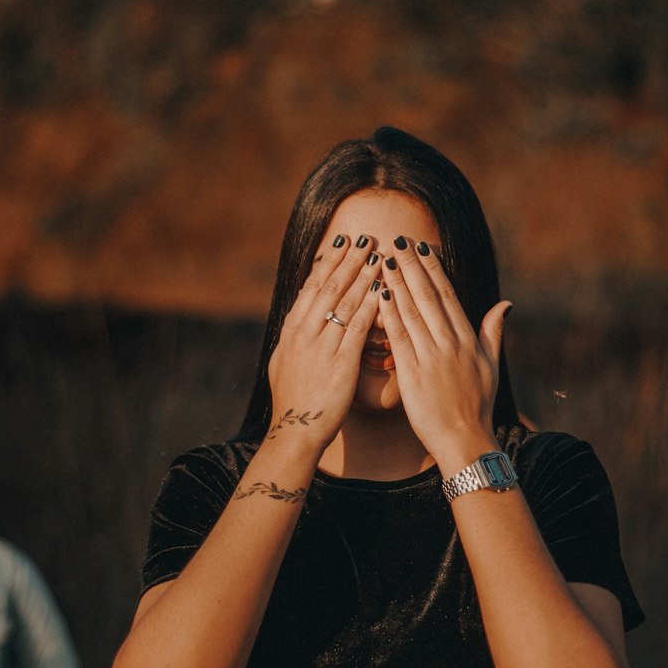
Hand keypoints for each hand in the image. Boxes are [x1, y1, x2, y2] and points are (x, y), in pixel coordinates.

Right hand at [267, 234, 381, 451]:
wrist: (296, 430)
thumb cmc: (294, 400)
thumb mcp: (284, 362)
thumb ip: (294, 338)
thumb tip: (298, 318)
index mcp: (291, 330)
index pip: (310, 287)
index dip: (327, 263)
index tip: (341, 243)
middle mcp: (304, 332)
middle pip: (328, 286)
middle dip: (348, 259)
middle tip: (364, 237)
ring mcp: (321, 346)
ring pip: (343, 301)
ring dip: (362, 274)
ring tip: (379, 254)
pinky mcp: (340, 362)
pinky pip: (358, 327)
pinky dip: (370, 305)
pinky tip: (383, 290)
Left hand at [379, 238, 510, 469]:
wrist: (464, 440)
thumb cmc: (477, 406)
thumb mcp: (492, 365)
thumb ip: (494, 331)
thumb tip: (505, 303)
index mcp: (468, 339)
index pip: (448, 295)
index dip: (434, 269)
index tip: (422, 248)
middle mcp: (450, 343)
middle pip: (429, 296)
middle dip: (413, 266)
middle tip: (398, 241)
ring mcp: (431, 358)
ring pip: (412, 311)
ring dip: (397, 283)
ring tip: (384, 259)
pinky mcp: (412, 374)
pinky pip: (398, 337)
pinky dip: (388, 313)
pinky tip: (378, 294)